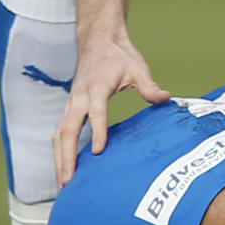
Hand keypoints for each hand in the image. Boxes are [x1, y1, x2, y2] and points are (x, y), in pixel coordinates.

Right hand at [53, 35, 169, 185]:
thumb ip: (149, 86)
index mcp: (97, 87)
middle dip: (67, 156)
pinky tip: (64, 170)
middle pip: (67, 129)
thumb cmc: (120, 56)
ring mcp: (71, 103)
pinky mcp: (70, 108)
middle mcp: (79, 97)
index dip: (97, 131)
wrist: (98, 40)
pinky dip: (59, 152)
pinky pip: (60, 132)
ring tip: (62, 184)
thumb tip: (165, 98)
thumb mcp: (139, 68)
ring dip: (59, 159)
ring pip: (59, 134)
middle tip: (68, 181)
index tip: (98, 151)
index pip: (96, 112)